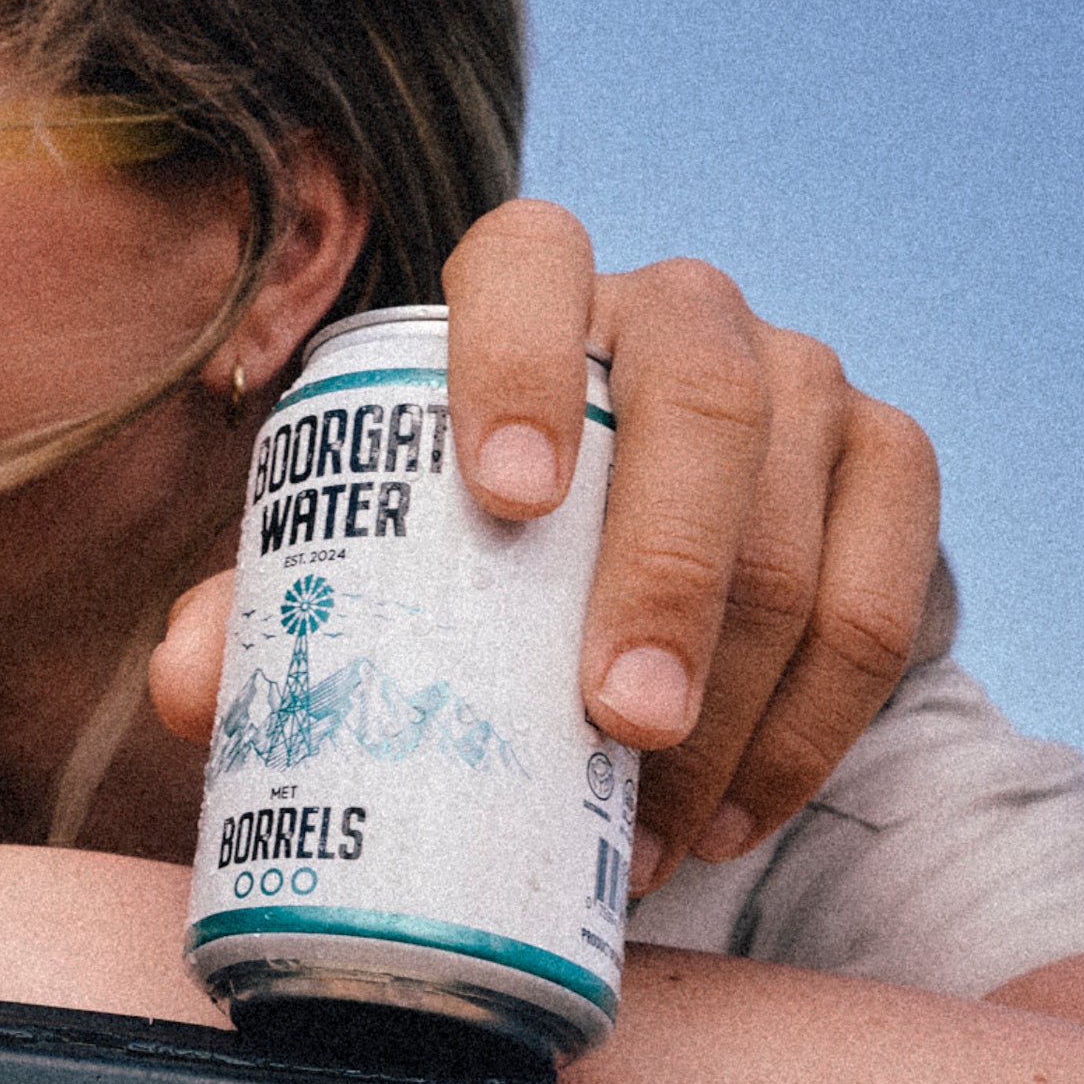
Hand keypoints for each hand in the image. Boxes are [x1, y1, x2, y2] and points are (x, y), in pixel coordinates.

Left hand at [148, 203, 939, 884]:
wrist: (639, 556)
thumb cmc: (462, 542)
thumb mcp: (363, 560)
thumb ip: (269, 608)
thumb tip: (193, 692)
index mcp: (529, 290)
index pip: (528, 260)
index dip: (519, 363)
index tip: (504, 502)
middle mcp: (678, 309)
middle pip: (703, 396)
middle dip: (668, 570)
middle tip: (615, 724)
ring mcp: (803, 377)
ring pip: (799, 509)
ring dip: (742, 687)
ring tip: (658, 823)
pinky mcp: (889, 466)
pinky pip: (886, 592)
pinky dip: (816, 721)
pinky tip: (736, 812)